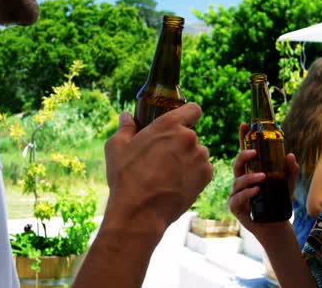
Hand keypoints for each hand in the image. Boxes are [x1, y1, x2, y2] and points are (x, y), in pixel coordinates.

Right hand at [103, 103, 213, 236]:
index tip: (180, 123)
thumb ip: (125, 128)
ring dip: (187, 159)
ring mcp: (200, 157)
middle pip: (190, 135)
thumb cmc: (125, 178)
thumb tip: (126, 116)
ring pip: (197, 153)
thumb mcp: (116, 148)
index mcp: (169, 125)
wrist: (140, 212)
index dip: (188, 115)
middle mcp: (189, 137)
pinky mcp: (206, 176)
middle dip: (179, 144)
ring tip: (167, 175)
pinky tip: (176, 184)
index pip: (193, 109)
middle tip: (162, 158)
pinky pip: (203, 170)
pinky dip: (193, 175)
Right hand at [229, 122, 298, 240]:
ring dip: (249, 178)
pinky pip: (237, 198)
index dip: (243, 138)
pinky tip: (256, 191)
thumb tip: (290, 155)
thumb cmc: (277, 202)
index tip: (244, 124)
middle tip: (254, 152)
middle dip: (243, 156)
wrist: (274, 225)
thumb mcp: (287, 184)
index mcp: (251, 171)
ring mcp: (237, 193)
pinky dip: (247, 194)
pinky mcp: (235, 206)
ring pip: (238, 181)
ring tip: (263, 177)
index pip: (246, 152)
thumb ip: (290, 171)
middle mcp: (241, 180)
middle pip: (237, 164)